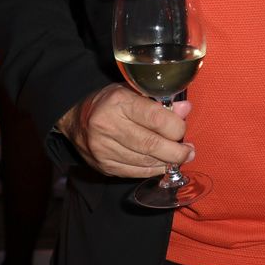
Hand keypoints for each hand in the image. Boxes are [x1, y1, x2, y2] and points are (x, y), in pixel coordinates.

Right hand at [56, 83, 195, 177]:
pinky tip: (162, 164)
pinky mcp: (103, 166)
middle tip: (189, 152)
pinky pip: (134, 172)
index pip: (155, 118)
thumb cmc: (111, 102)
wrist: (76, 119)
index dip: (175, 127)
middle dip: (176, 151)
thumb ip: (160, 101)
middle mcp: (108, 126)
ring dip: (166, 162)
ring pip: (143, 161)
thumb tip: (185, 110)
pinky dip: (152, 170)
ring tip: (179, 158)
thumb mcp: (134, 92)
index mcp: (118, 102)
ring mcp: (103, 149)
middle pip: (150, 144)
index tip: (184, 130)